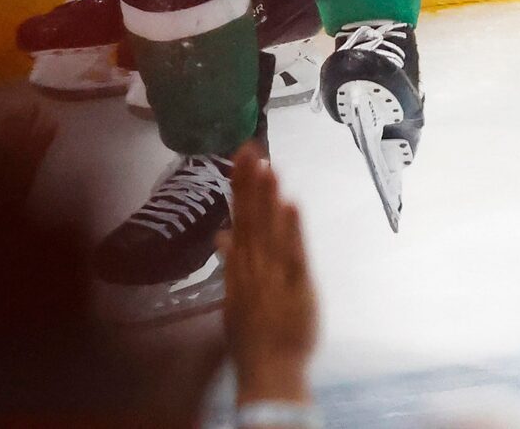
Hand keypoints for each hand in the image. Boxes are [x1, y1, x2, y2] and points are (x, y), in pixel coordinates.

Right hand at [219, 143, 317, 406]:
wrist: (269, 372)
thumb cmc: (252, 337)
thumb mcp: (233, 297)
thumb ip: (230, 263)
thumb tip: (222, 234)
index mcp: (239, 266)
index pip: (239, 217)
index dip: (240, 185)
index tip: (242, 155)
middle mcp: (253, 265)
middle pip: (250, 217)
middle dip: (250, 181)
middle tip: (250, 147)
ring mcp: (274, 275)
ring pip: (269, 230)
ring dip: (267, 198)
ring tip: (268, 167)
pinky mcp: (297, 286)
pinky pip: (293, 254)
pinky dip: (291, 230)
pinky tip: (290, 204)